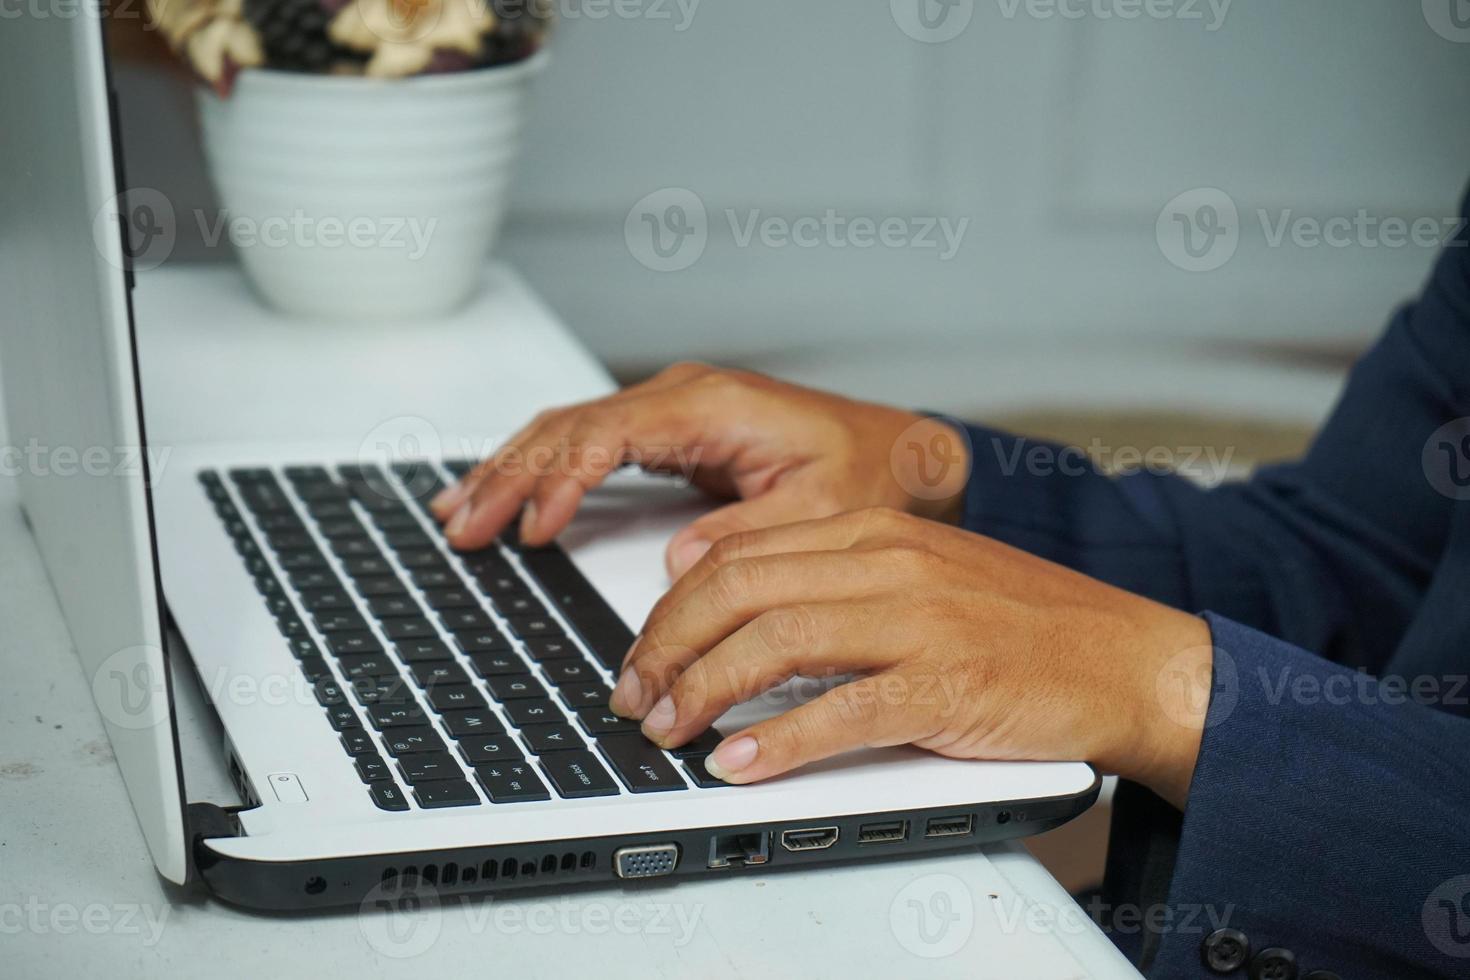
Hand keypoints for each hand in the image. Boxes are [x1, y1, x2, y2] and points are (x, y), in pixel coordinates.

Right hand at [431, 362, 970, 577]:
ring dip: (513, 468)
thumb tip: (680, 562)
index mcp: (711, 407)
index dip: (562, 479)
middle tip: (461, 523)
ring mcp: (674, 412)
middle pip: (571, 427)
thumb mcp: (824, 508)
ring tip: (460, 510)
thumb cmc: (873, 471)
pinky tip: (513, 495)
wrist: (906, 454)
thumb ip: (751, 532)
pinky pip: (591, 445)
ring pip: (570, 431)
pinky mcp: (674, 434)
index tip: (532, 527)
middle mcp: (683, 399)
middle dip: (510, 474)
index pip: (609, 435)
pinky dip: (545, 469)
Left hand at [614, 508, 1213, 808]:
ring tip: (669, 729)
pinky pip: (844, 710)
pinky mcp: (948, 684)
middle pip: (740, 591)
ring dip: (705, 690)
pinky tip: (741, 762)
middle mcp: (889, 562)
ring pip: (776, 642)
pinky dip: (780, 740)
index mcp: (874, 531)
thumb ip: (835, 580)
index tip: (642, 651)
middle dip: (668, 647)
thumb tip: (742, 608)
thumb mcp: (920, 575)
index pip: (738, 556)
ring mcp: (919, 620)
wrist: (1128, 656)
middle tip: (635, 695)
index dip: (672, 609)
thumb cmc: (1026, 625)